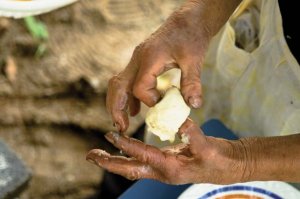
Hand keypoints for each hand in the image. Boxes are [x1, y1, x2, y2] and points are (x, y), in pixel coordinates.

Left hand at [86, 119, 246, 184]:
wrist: (228, 166)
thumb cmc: (220, 160)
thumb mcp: (209, 148)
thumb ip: (194, 136)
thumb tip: (182, 122)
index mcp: (171, 168)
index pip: (143, 155)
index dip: (126, 145)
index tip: (109, 135)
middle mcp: (162, 171)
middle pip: (129, 169)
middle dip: (109, 163)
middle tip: (90, 155)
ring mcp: (162, 169)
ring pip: (132, 166)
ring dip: (114, 160)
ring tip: (97, 153)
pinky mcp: (165, 162)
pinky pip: (141, 161)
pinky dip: (128, 154)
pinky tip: (122, 147)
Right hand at [106, 0, 241, 132]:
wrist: (188, 20)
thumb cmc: (191, 36)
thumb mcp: (195, 59)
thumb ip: (192, 83)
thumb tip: (194, 105)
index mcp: (150, 58)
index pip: (140, 88)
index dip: (150, 100)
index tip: (163, 103)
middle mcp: (138, 59)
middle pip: (118, 86)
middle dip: (116, 108)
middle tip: (120, 127)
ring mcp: (137, 60)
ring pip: (118, 84)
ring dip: (118, 103)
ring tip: (122, 123)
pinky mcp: (141, 63)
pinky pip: (128, 81)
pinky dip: (128, 97)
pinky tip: (135, 110)